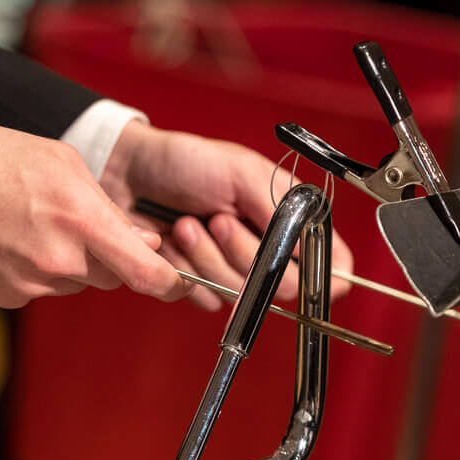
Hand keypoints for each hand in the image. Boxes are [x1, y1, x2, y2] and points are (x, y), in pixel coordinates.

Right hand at [0, 117, 190, 306]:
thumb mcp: (61, 162)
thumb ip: (109, 207)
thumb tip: (143, 240)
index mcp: (82, 221)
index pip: (147, 273)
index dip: (171, 281)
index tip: (181, 280)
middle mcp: (60, 261)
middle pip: (113, 277)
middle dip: (111, 258)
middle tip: (81, 225)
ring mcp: (31, 284)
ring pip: (75, 282)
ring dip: (70, 262)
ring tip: (34, 223)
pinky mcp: (7, 297)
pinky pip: (40, 287)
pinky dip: (36, 269)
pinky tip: (10, 238)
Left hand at [99, 121, 354, 310]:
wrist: (129, 173)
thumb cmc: (186, 162)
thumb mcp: (241, 172)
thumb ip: (280, 210)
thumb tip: (308, 247)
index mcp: (289, 216)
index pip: (330, 263)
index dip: (324, 276)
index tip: (295, 265)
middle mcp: (267, 247)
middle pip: (281, 286)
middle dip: (243, 253)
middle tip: (217, 220)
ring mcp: (233, 268)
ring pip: (240, 294)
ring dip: (207, 257)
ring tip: (186, 224)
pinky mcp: (200, 283)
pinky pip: (205, 298)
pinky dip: (185, 271)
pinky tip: (171, 243)